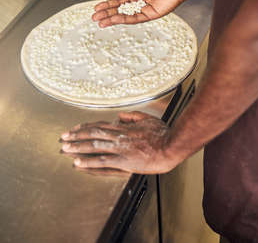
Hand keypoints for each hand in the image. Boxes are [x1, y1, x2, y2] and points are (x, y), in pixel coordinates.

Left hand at [60, 111, 180, 173]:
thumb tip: (120, 116)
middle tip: (63, 138)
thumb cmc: (164, 134)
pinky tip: (78, 163)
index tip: (75, 128)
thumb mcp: (149, 119)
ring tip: (65, 149)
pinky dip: (89, 162)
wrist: (172, 145)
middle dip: (76, 135)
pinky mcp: (124, 161)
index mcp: (125, 127)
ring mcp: (121, 148)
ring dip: (77, 147)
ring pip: (94, 146)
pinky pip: (103, 161)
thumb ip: (133, 116)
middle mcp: (120, 136)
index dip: (86, 127)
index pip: (101, 125)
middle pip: (93, 134)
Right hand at [92, 0, 187, 26]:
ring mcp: (143, 9)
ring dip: (113, 19)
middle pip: (118, 10)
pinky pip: (135, 18)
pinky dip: (124, 19)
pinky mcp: (149, 15)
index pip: (117, 1)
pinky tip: (115, 19)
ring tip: (101, 22)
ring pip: (125, 16)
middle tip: (95, 18)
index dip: (106, 5)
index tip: (96, 8)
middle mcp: (137, 2)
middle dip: (106, 14)